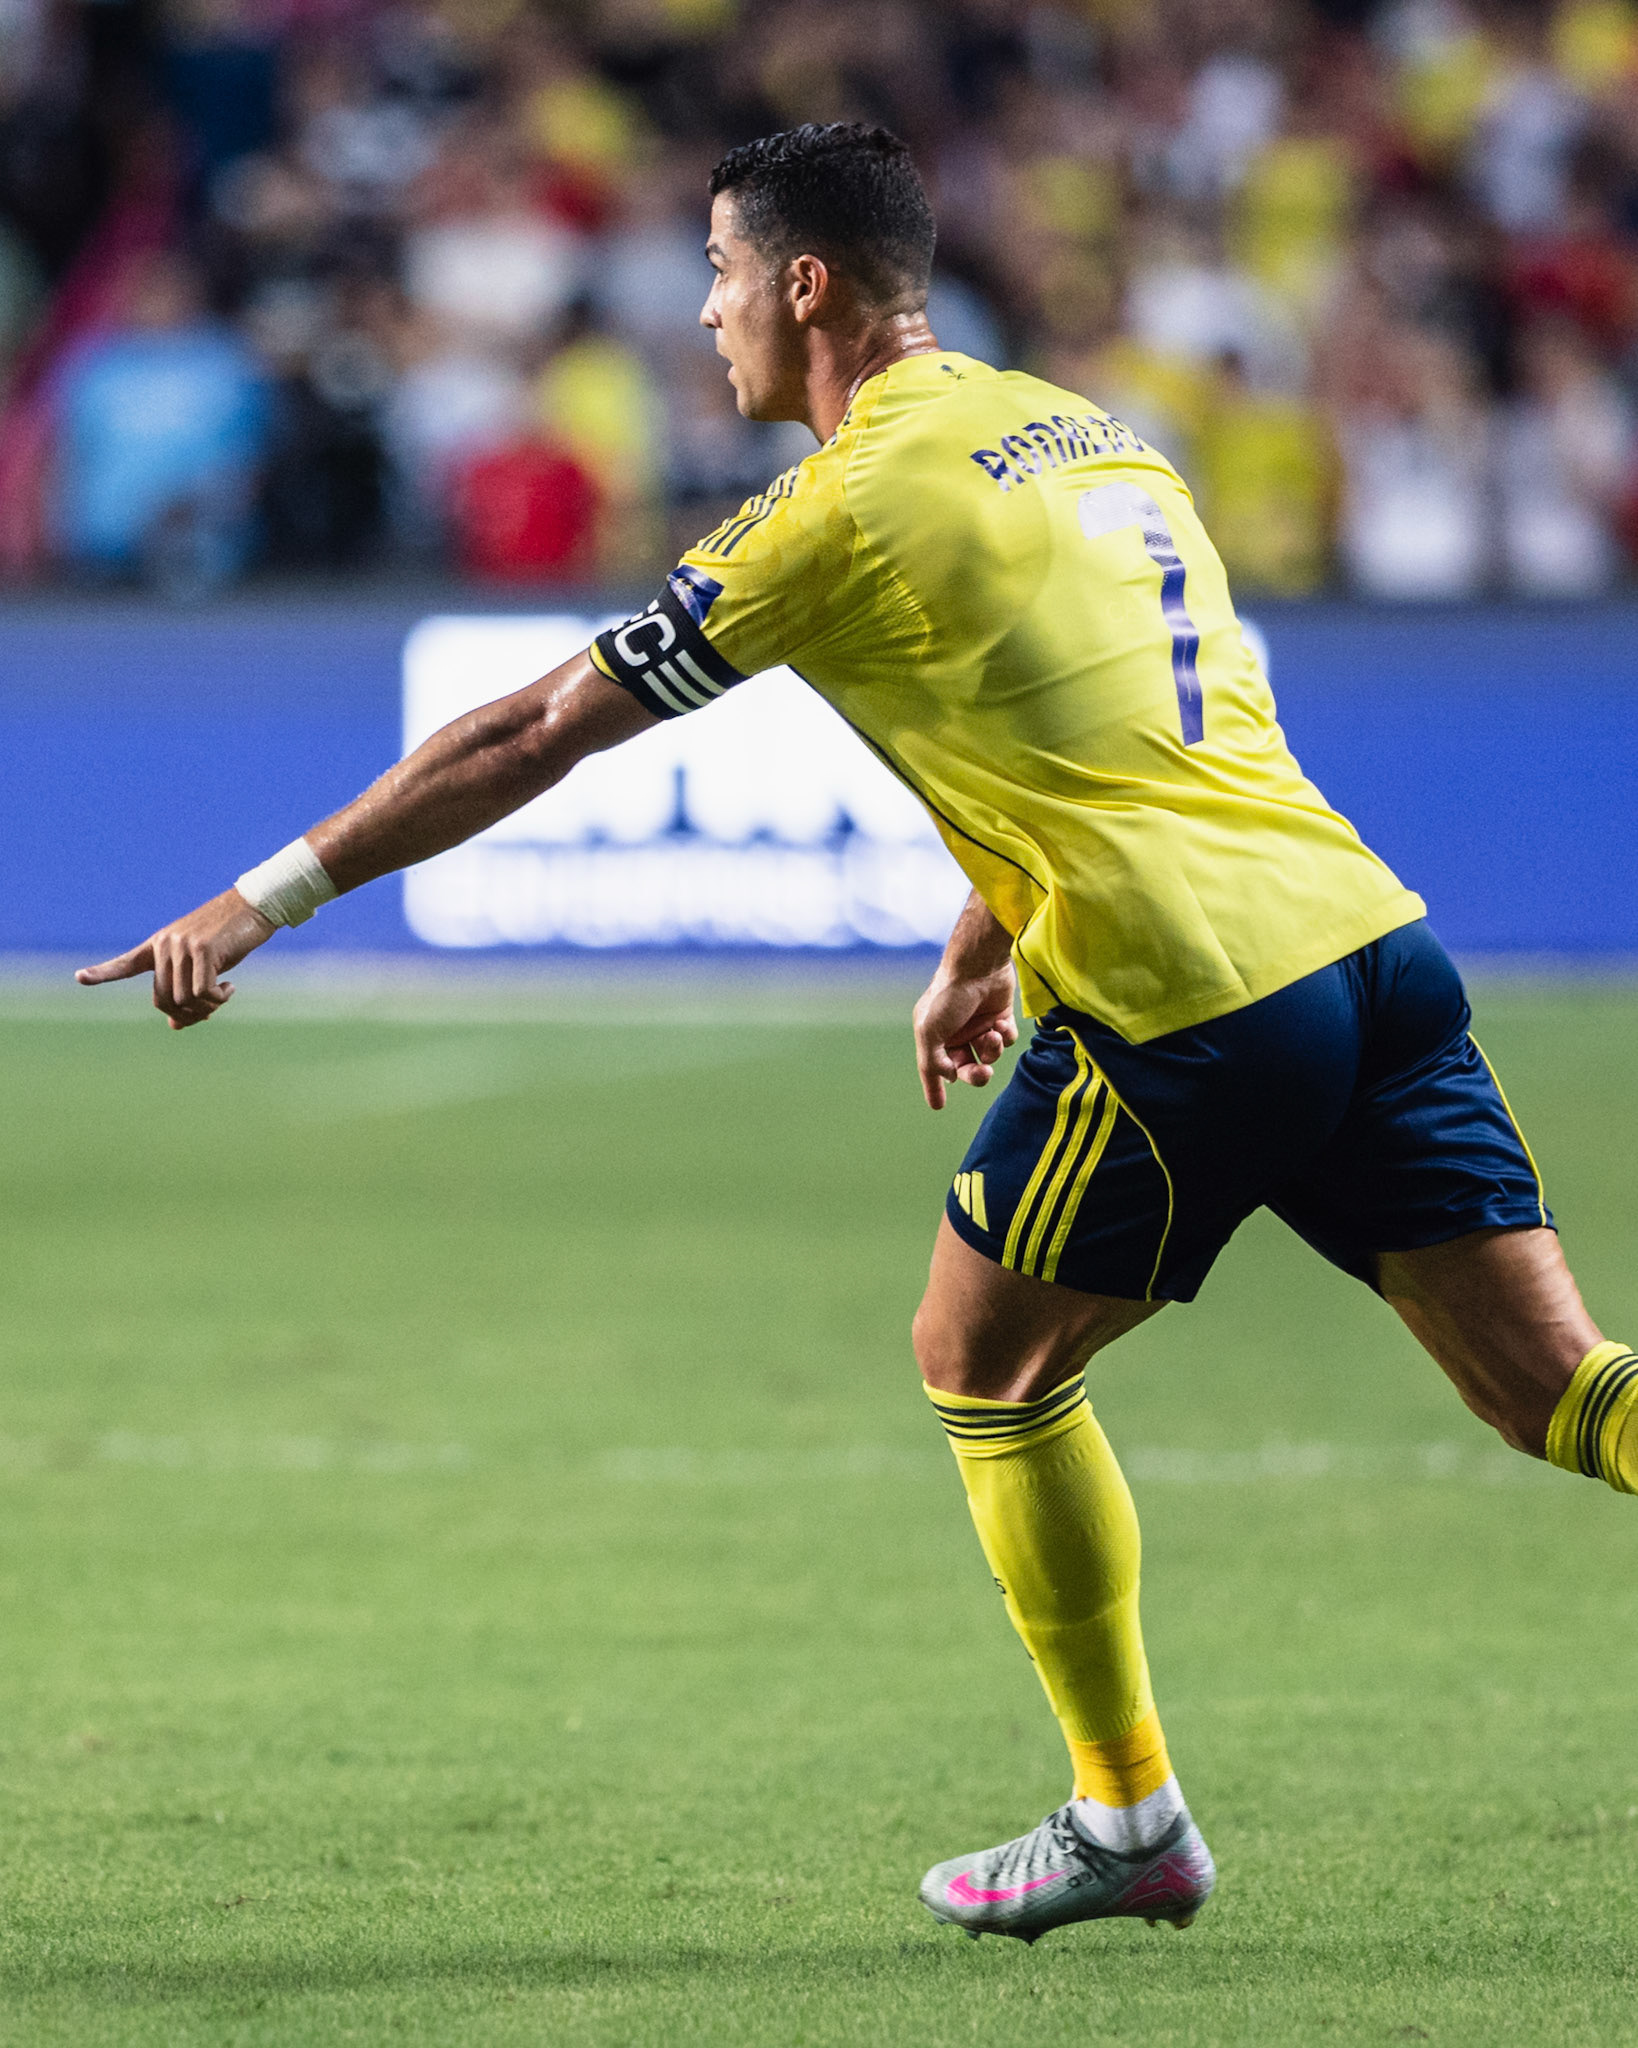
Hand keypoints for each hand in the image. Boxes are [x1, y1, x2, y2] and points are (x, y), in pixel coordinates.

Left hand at [76, 889, 276, 1028]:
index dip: (103, 973)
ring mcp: (183, 946)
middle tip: (210, 1011)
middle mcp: (165, 945)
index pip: (126, 963)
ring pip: (184, 998)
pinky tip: (230, 987)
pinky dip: (218, 999)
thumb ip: (186, 990)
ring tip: (224, 994)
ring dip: (207, 1007)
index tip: (79, 978)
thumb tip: (174, 1025)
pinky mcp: (204, 950)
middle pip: (164, 999)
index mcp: (160, 945)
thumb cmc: (229, 937)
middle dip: (187, 1014)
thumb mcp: (205, 965)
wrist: (253, 907)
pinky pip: (204, 992)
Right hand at [913, 958, 1018, 1109]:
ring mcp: (979, 1025)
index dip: (935, 1087)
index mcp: (934, 1035)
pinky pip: (1006, 1040)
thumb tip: (946, 1077)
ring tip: (992, 1036)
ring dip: (992, 1050)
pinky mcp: (1000, 1017)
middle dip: (975, 1074)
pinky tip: (1001, 1023)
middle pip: (966, 1067)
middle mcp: (956, 1032)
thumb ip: (932, 1061)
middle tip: (983, 1072)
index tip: (938, 1106)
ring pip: (989, 1055)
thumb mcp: (929, 1031)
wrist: (978, 966)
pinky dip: (1005, 1036)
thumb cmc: (948, 997)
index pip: (934, 1067)